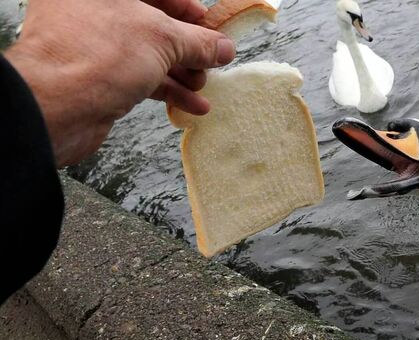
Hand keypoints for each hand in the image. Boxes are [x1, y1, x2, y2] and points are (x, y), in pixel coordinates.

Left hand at [4, 0, 235, 166]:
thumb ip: (197, 41)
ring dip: (181, 72)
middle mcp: (94, 9)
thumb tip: (221, 46)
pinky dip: (167, 90)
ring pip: (148, 53)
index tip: (213, 29)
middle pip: (154, 23)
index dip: (189, 11)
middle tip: (210, 60)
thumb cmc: (93, 57)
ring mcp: (93, 44)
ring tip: (201, 85)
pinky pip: (139, 77)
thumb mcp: (162, 39)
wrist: (54, 107)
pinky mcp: (96, 76)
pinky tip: (190, 104)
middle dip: (188, 47)